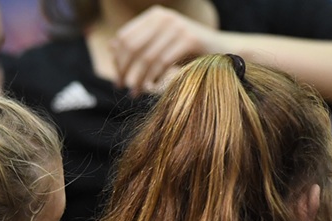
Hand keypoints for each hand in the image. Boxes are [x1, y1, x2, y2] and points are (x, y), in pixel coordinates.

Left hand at [109, 5, 223, 92]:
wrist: (220, 50)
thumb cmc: (186, 51)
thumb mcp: (159, 45)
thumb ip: (138, 44)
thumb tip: (110, 47)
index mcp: (153, 16)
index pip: (124, 38)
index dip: (117, 60)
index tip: (118, 79)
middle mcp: (164, 17)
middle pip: (132, 48)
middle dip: (124, 70)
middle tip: (123, 88)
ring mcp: (177, 26)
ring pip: (146, 58)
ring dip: (138, 79)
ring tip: (136, 93)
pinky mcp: (188, 39)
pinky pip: (163, 62)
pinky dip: (155, 77)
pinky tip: (154, 86)